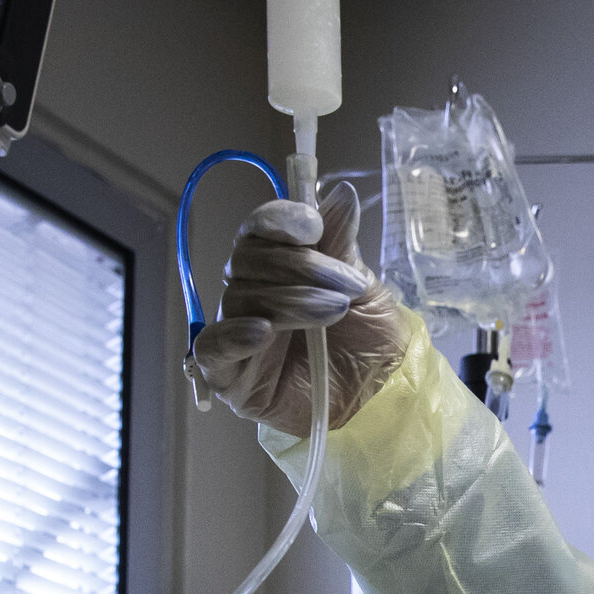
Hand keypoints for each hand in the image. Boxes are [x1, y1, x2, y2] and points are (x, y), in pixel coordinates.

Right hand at [190, 182, 407, 433]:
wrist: (381, 401)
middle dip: (301, 266)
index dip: (279, 219)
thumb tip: (340, 192)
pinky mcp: (229, 375)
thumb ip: (343, 245)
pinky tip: (262, 331)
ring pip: (242, 298)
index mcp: (277, 267)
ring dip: (291, 301)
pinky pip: (212, 349)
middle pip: (250, 260)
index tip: (312, 225)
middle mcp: (250, 293)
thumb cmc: (370, 344)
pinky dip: (234, 336)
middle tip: (347, 286)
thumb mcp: (365, 289)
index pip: (259, 229)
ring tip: (334, 312)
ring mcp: (236, 332)